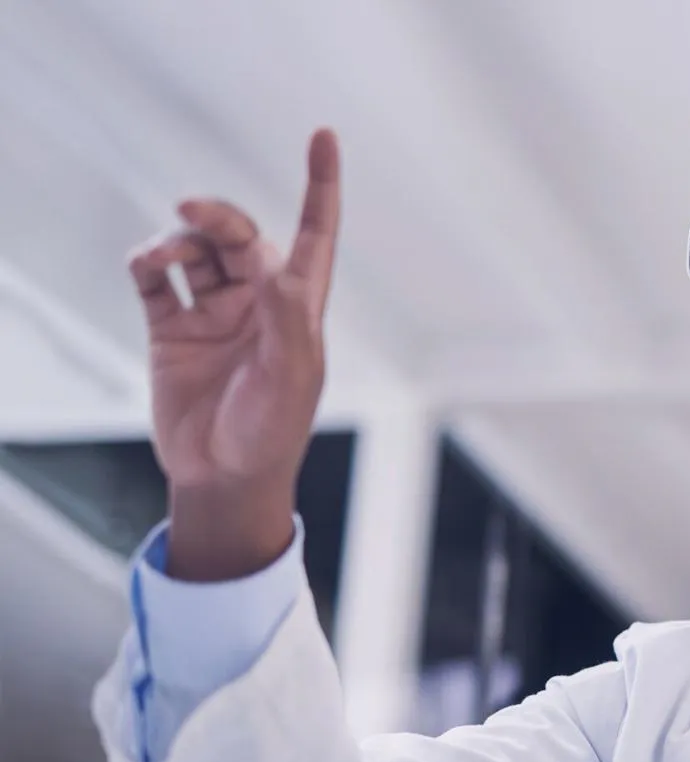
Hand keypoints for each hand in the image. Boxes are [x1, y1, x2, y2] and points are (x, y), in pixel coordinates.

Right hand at [126, 129, 341, 577]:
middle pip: (240, 234)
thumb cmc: (270, 434)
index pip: (315, 233)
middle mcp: (259, 302)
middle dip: (217, 215)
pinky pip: (156, 281)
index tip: (323, 136)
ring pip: (195, 251)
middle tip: (191, 210)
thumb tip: (279, 271)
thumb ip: (287, 320)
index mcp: (300, 308)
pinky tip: (145, 266)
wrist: (222, 478)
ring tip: (160, 260)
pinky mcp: (172, 331)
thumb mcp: (291, 379)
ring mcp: (214, 314)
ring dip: (177, 241)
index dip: (320, 185)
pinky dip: (148, 263)